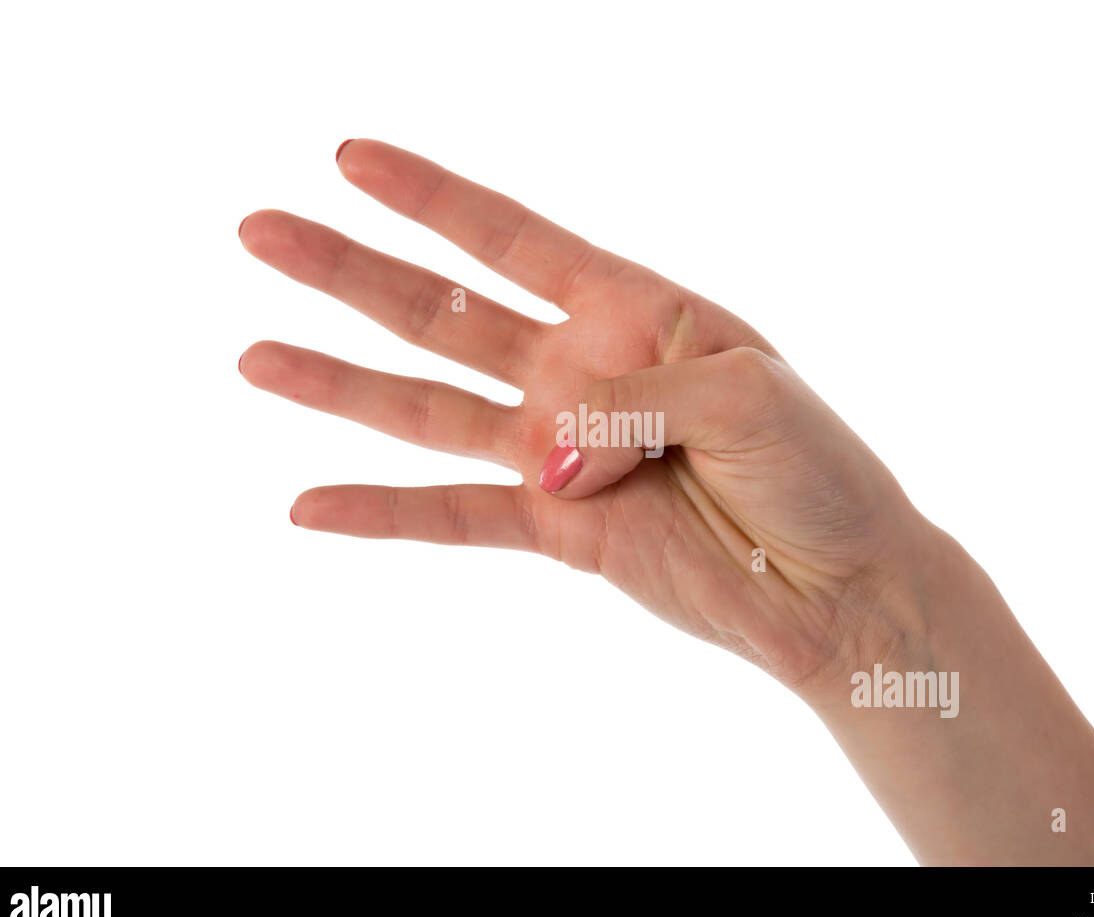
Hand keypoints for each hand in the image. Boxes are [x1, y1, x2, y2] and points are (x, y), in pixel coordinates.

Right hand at [238, 138, 923, 691]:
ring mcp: (561, 453)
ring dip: (338, 385)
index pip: (512, 240)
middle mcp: (581, 371)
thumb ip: (631, 405)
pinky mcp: (558, 531)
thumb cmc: (817, 470)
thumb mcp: (745, 397)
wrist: (840, 583)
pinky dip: (384, 514)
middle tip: (259, 230)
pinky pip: (455, 516)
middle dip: (349, 272)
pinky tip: (309, 505)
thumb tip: (547, 453)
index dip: (431, 199)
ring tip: (253, 357)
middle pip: (443, 313)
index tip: (350, 157)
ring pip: (427, 410)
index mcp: (633, 311)